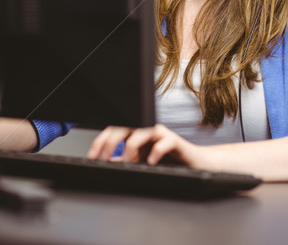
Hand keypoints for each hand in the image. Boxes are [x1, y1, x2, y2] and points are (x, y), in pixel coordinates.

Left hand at [87, 124, 202, 166]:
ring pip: (143, 130)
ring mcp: (161, 133)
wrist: (192, 162)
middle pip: (126, 126)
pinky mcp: (174, 141)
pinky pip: (163, 142)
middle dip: (112, 141)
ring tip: (129, 161)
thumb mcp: (142, 161)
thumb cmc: (167, 159)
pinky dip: (155, 151)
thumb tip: (108, 163)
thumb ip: (127, 160)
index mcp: (137, 132)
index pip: (115, 129)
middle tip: (104, 158)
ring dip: (132, 145)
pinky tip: (151, 161)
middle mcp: (147, 129)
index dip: (101, 141)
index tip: (93, 156)